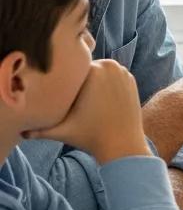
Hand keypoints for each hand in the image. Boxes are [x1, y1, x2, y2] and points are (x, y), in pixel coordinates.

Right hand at [32, 60, 146, 164]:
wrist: (123, 143)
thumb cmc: (90, 136)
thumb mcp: (61, 131)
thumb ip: (39, 129)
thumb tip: (23, 132)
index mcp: (92, 71)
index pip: (71, 68)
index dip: (64, 81)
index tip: (62, 96)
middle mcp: (109, 66)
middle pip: (86, 69)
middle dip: (79, 81)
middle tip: (73, 98)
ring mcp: (123, 71)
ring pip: (99, 71)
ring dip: (93, 81)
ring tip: (86, 99)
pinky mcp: (132, 79)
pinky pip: (112, 76)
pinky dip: (107, 84)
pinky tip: (100, 98)